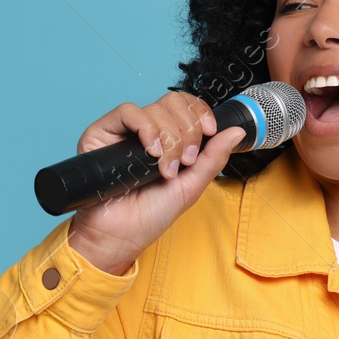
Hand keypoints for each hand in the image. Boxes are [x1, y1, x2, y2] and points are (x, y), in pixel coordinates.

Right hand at [66, 91, 245, 275]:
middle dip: (187, 131)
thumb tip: (236, 131)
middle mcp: (146, 131)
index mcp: (168, 139)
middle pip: (174, 102)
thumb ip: (213, 157)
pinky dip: (146, 128)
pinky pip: (128, 112)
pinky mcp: (102, 132)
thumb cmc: (150, 215)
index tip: (209, 131)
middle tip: (184, 161)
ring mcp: (124, 131)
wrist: (120, 236)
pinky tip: (152, 151)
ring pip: (155, 108)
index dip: (200, 112)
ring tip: (164, 168)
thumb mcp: (191, 186)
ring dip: (169, 139)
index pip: (186, 106)